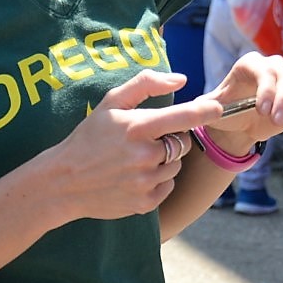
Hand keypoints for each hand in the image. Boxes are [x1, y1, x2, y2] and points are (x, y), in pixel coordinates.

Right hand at [42, 70, 222, 222]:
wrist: (64, 182)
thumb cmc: (90, 136)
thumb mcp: (111, 102)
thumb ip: (146, 83)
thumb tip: (182, 79)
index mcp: (137, 127)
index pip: (183, 117)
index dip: (205, 111)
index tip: (218, 108)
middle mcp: (144, 156)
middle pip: (182, 143)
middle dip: (172, 139)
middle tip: (147, 139)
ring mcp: (145, 182)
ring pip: (175, 166)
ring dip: (165, 160)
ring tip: (136, 159)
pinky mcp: (145, 203)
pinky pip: (168, 187)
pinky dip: (158, 180)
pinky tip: (135, 176)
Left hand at [197, 52, 282, 151]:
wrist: (241, 124)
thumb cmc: (226, 112)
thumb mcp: (213, 109)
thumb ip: (205, 107)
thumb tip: (199, 108)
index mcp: (250, 64)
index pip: (263, 70)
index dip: (266, 88)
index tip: (262, 110)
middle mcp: (273, 66)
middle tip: (276, 120)